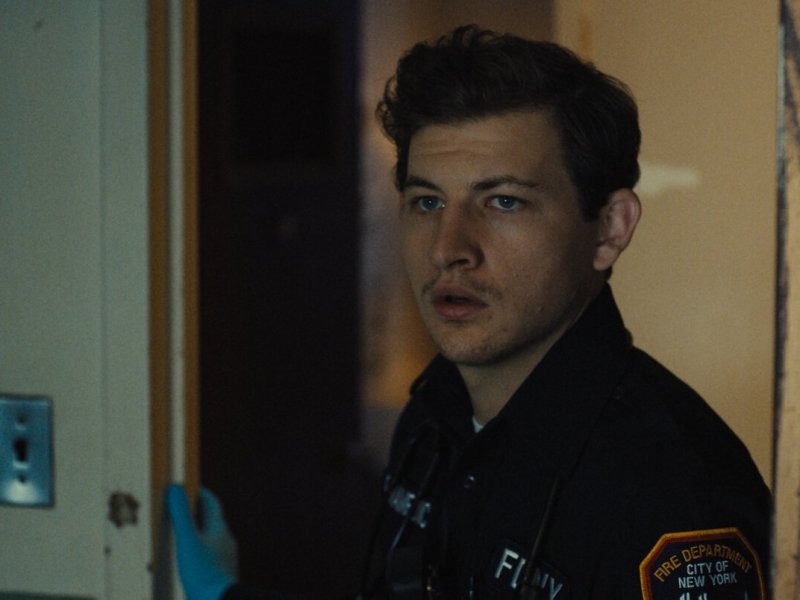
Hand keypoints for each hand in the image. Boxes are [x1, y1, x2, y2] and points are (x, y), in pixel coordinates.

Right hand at [166, 484, 237, 599]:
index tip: (185, 486)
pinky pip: (208, 554)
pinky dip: (196, 549)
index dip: (199, 492)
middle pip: (210, 519)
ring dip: (195, 531)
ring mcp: (224, 556)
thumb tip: (175, 487)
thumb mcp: (187, 540)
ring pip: (209, 537)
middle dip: (195, 511)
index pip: (211, 502)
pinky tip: (187, 559)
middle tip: (177, 508)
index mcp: (219, 528)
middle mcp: (225, 540)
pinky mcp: (220, 572)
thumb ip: (181, 514)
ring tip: (178, 533)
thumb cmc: (202, 571)